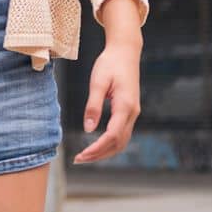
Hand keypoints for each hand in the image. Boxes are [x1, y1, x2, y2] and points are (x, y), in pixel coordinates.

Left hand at [73, 40, 140, 163]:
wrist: (125, 52)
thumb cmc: (110, 64)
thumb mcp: (98, 82)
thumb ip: (93, 105)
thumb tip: (88, 129)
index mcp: (125, 106)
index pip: (112, 135)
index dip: (97, 148)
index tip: (81, 155)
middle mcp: (132, 113)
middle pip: (118, 143)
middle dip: (99, 154)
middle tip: (79, 160)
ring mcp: (133, 113)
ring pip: (121, 141)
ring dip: (105, 151)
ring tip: (86, 156)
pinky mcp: (129, 111)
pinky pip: (121, 133)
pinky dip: (110, 143)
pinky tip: (97, 145)